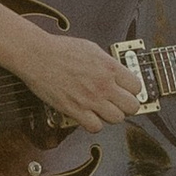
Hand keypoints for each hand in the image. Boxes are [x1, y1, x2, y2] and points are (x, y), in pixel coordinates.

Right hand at [8, 23, 143, 132]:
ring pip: (116, 119)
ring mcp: (90, 99)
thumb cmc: (61, 49)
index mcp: (109, 68)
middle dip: (127, 106)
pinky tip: (89, 116)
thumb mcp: (93, 49)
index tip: (127, 92)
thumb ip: (107, 63)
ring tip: (103, 110)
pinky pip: (95, 127)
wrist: (38, 56)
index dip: (133, 91)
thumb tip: (116, 72)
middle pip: (132, 107)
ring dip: (111, 116)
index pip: (137, 87)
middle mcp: (103, 85)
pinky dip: (94, 124)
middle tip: (119, 103)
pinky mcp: (74, 110)